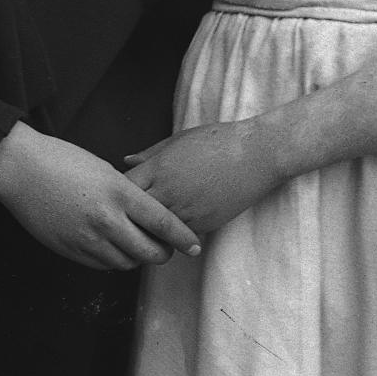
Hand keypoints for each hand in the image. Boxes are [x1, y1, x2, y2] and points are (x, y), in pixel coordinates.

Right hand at [0, 125, 199, 269]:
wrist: (19, 169)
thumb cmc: (63, 160)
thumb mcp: (105, 170)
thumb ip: (128, 195)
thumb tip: (147, 217)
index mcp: (120, 193)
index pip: (163, 223)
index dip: (183, 238)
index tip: (195, 246)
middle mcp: (107, 219)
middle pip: (149, 252)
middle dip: (162, 254)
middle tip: (165, 249)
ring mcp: (87, 238)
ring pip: (127, 262)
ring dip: (137, 258)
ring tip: (137, 245)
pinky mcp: (70, 250)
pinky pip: (102, 265)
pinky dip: (114, 259)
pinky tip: (113, 247)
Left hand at [123, 118, 292, 239]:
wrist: (258, 155)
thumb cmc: (218, 140)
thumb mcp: (179, 140)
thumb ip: (150, 154)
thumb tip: (126, 162)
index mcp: (159, 168)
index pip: (123, 189)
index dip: (118, 194)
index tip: (118, 196)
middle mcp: (169, 192)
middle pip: (133, 216)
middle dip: (128, 218)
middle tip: (122, 221)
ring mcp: (187, 211)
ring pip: (155, 232)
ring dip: (149, 231)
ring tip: (142, 231)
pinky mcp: (204, 224)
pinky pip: (179, 235)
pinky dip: (173, 235)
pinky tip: (170, 231)